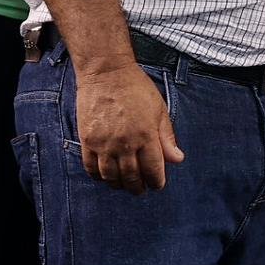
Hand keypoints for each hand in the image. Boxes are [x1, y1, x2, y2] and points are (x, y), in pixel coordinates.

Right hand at [75, 63, 183, 193]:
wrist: (107, 74)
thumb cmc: (137, 89)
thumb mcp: (159, 110)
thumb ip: (167, 137)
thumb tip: (177, 159)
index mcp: (146, 135)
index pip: (153, 169)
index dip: (157, 181)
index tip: (158, 185)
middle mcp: (125, 143)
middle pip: (131, 177)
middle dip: (138, 187)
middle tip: (141, 190)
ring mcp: (103, 144)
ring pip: (110, 176)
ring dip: (119, 185)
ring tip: (125, 186)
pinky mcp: (87, 141)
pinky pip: (90, 167)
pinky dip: (99, 177)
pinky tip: (106, 177)